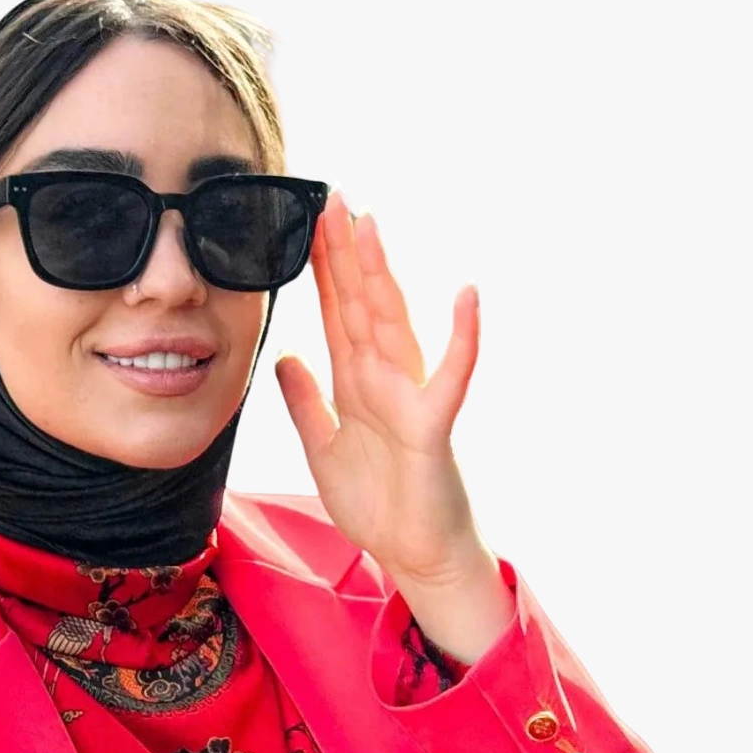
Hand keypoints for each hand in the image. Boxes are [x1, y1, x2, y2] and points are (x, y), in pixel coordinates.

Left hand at [274, 188, 485, 587]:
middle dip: (346, 254)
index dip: (322, 269)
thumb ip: (305, 402)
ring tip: (372, 227)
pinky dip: (462, 339)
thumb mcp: (322, 448)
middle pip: (361, 305)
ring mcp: (411, 399)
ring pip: (394, 326)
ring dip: (383, 276)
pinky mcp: (432, 427)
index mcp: (357, 383)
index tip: (308, 221)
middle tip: (332, 197)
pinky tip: (467, 296)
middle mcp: (385, 380)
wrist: (414, 555)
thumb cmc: (379, 504)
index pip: (336, 313)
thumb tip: (285, 357)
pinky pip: (449, 378)